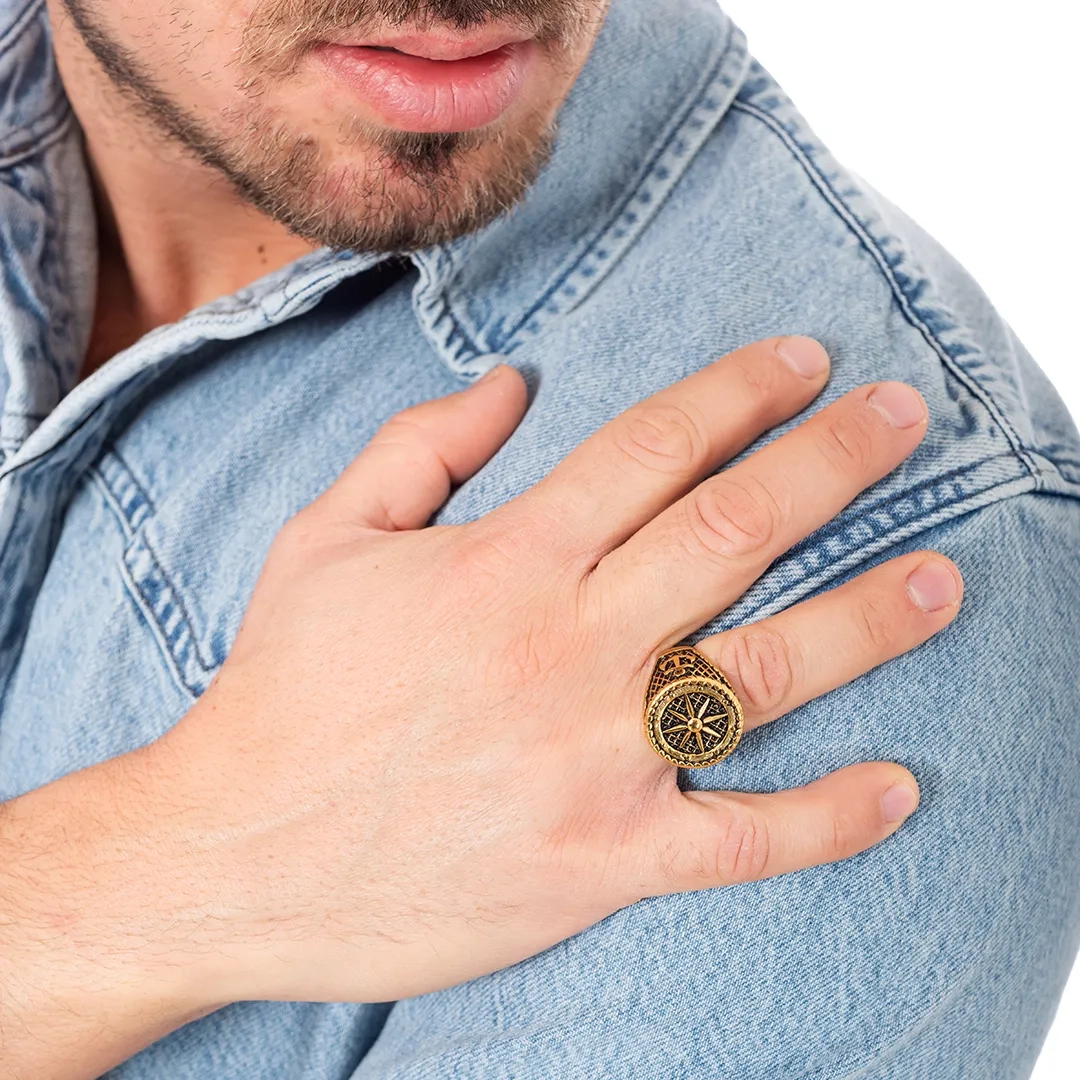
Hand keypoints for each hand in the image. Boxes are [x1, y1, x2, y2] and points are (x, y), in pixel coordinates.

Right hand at [144, 334, 957, 1005]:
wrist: (231, 856)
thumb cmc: (280, 691)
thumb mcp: (325, 538)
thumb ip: (422, 447)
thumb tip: (511, 382)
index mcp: (505, 561)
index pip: (654, 447)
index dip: (741, 391)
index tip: (806, 362)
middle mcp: (566, 646)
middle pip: (733, 532)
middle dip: (834, 463)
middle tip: (904, 419)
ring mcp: (592, 757)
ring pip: (763, 671)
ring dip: (866, 618)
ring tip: (942, 578)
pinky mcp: (600, 861)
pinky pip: (741, 840)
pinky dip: (829, 818)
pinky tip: (897, 788)